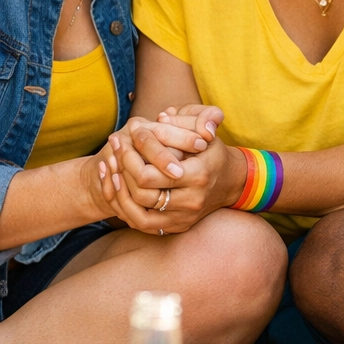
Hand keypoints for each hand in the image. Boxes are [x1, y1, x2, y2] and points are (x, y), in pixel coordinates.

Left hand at [102, 107, 246, 233]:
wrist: (232, 182)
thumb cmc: (213, 153)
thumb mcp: (204, 133)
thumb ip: (186, 122)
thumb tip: (163, 117)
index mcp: (198, 174)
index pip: (149, 174)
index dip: (128, 158)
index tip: (120, 140)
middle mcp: (191, 199)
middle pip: (141, 194)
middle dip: (121, 172)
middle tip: (112, 154)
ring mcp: (184, 217)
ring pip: (138, 213)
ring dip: (119, 194)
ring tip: (111, 173)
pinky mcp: (177, 226)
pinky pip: (143, 224)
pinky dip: (127, 209)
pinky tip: (120, 191)